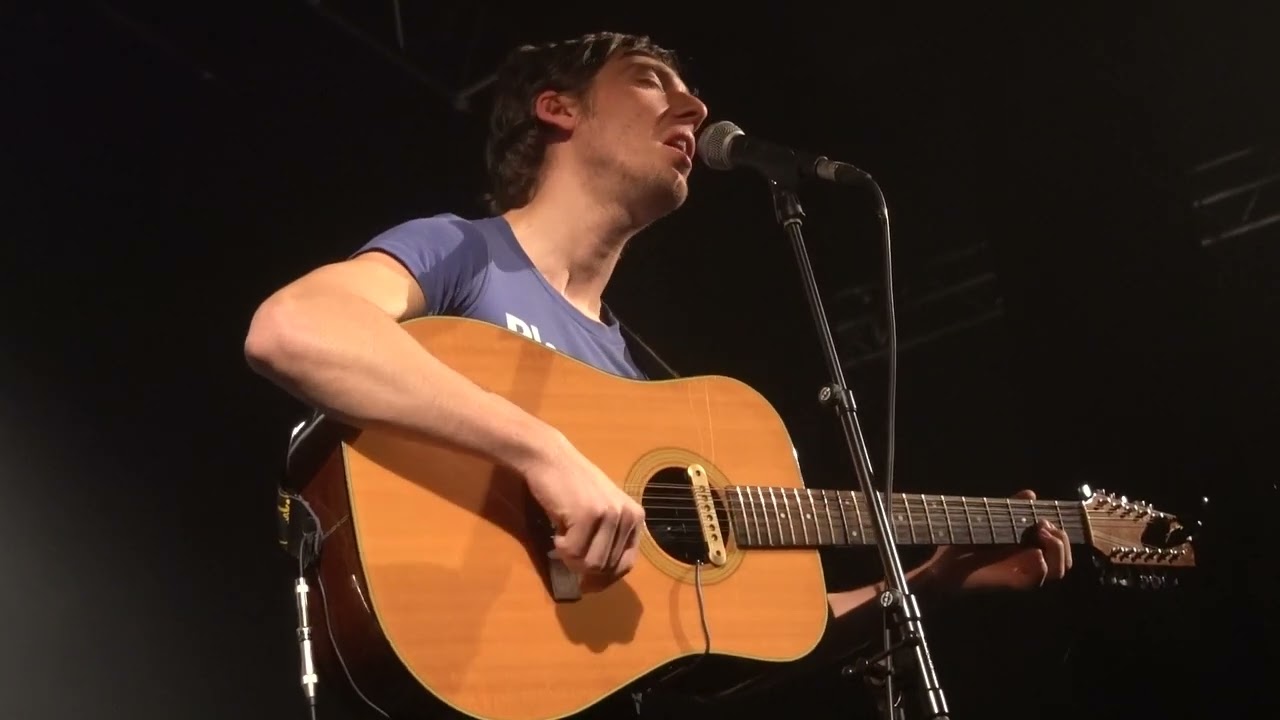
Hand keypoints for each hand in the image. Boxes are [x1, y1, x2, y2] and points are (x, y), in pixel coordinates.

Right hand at [521, 434, 644, 580]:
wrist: (550, 459)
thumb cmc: (571, 486)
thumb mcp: (600, 513)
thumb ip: (607, 541)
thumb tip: (599, 584)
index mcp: (635, 518)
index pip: (626, 565)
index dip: (605, 579)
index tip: (586, 583)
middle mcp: (628, 516)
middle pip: (606, 568)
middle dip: (582, 568)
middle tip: (565, 552)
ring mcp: (609, 515)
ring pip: (591, 565)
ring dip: (570, 559)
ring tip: (562, 537)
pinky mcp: (588, 515)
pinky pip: (572, 553)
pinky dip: (559, 547)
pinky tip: (557, 529)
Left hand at [925, 489, 1071, 591]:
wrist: (942, 562)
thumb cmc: (964, 542)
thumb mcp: (991, 520)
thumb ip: (1012, 509)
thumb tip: (1031, 494)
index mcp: (1027, 549)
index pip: (1060, 546)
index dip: (1060, 532)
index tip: (1042, 518)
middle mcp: (1029, 564)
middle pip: (1066, 560)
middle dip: (1063, 539)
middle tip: (1042, 526)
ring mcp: (1024, 574)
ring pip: (1059, 571)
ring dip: (1058, 551)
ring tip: (1041, 536)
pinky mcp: (1014, 582)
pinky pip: (1040, 579)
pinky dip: (1043, 566)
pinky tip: (1034, 553)